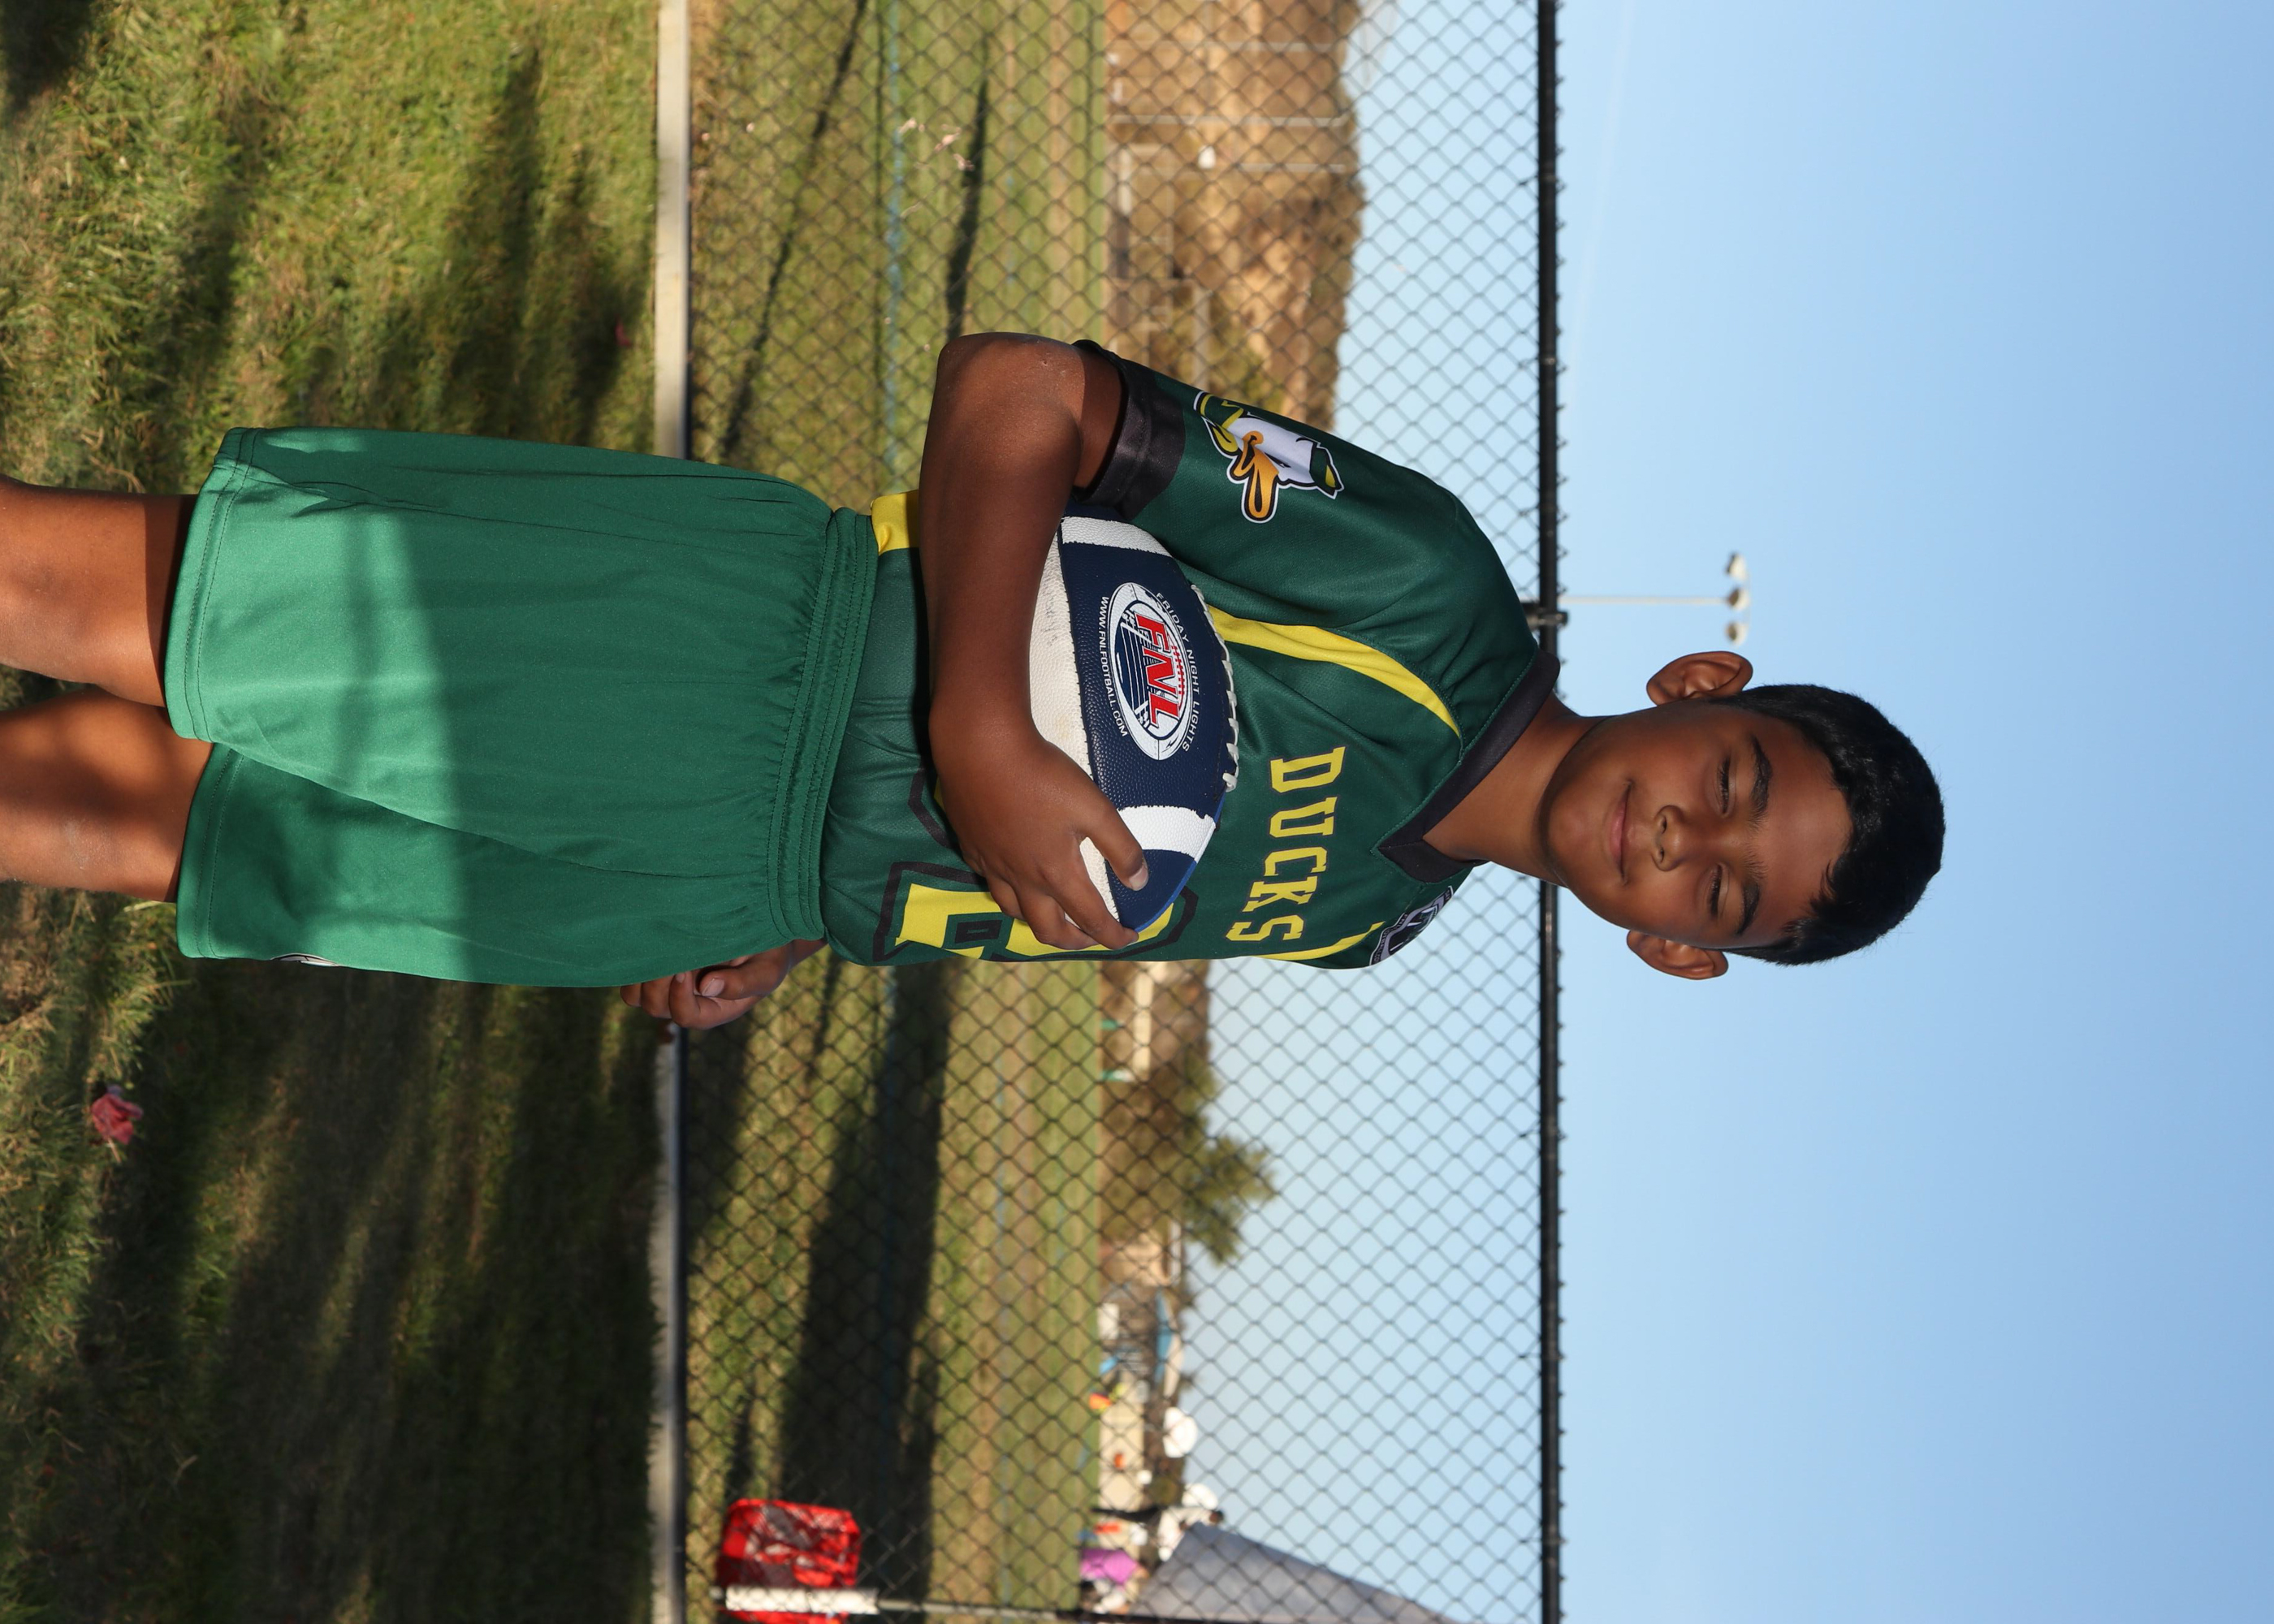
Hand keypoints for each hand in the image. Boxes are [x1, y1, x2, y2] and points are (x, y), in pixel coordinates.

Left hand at [618, 939, 824, 1028]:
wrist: (762, 931)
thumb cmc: (768, 954)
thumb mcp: (767, 970)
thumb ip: (743, 984)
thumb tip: (707, 987)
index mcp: (713, 1011)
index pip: (686, 1016)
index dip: (680, 996)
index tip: (685, 968)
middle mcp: (686, 1003)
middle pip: (656, 1007)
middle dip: (658, 981)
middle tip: (670, 950)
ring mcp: (667, 987)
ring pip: (636, 996)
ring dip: (641, 974)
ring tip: (657, 947)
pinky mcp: (655, 967)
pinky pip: (630, 974)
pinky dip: (634, 961)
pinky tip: (649, 940)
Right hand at [933, 719, 1148, 950]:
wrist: (980, 749)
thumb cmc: (1042, 776)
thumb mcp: (1094, 808)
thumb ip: (1121, 847)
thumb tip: (1139, 883)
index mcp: (1056, 872)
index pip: (1090, 919)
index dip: (1113, 935)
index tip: (1129, 938)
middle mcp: (1022, 879)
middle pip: (1047, 929)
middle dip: (1073, 940)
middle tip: (1090, 936)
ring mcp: (992, 865)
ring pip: (1014, 912)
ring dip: (1038, 922)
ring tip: (1052, 915)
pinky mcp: (971, 847)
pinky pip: (990, 884)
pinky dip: (1009, 894)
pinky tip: (1013, 878)